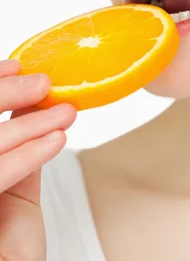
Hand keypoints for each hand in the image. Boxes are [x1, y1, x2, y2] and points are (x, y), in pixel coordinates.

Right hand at [0, 59, 76, 260]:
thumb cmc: (10, 242)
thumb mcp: (14, 190)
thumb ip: (16, 148)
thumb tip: (31, 103)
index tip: (16, 66)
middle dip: (4, 94)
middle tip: (43, 82)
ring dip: (28, 124)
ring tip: (65, 112)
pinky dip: (27, 155)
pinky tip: (55, 140)